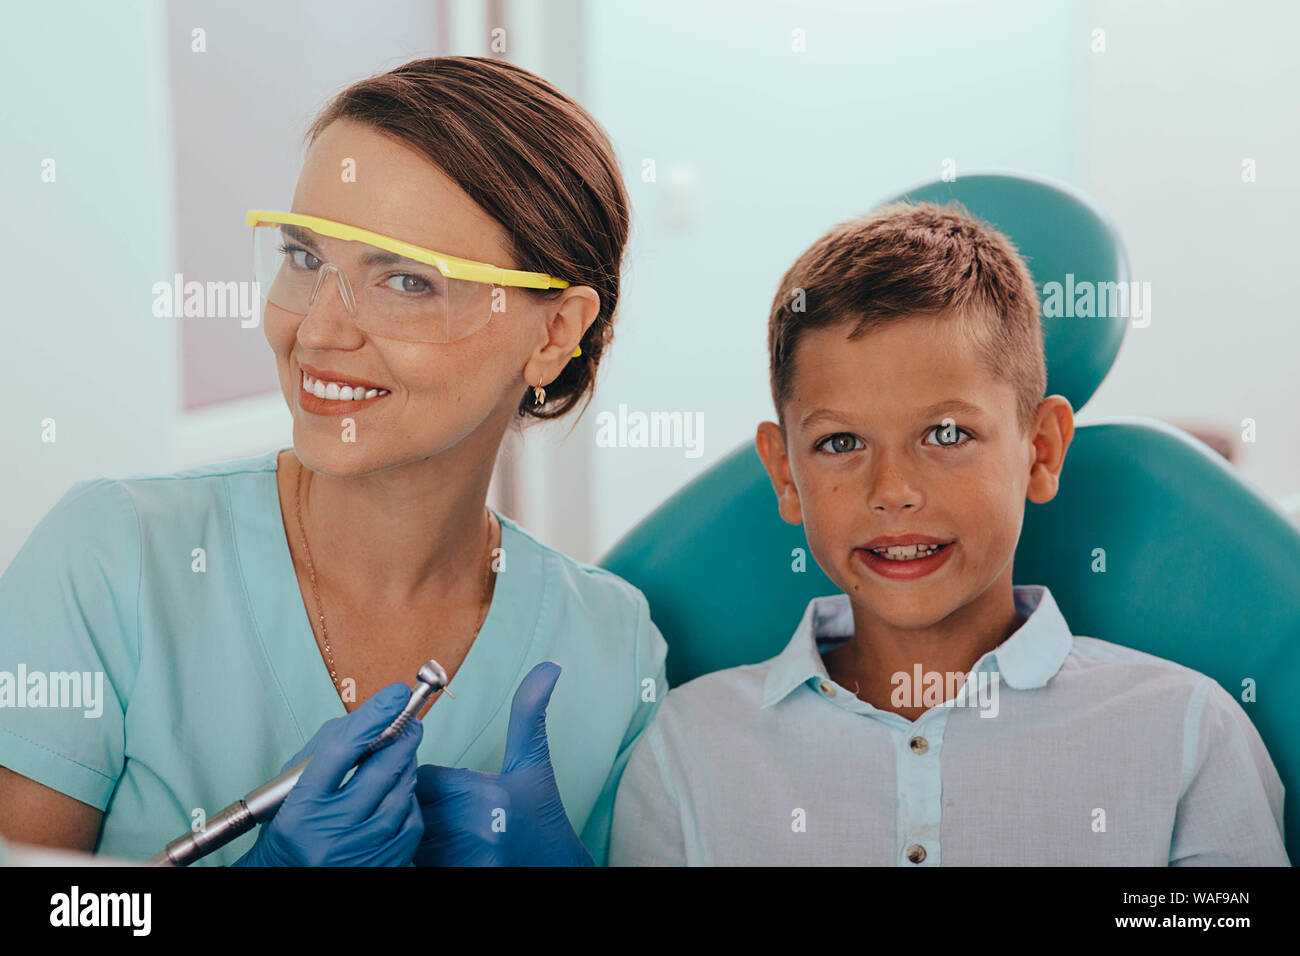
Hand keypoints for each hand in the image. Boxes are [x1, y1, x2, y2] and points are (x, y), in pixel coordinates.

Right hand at [232, 682, 423, 866]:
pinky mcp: (384, 864)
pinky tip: (397, 794)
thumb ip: (325, 750)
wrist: (288, 879)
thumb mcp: (292, 788)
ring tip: (398, 758)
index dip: (373, 717)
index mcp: (301, 809)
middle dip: (402, 737)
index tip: (396, 694)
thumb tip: (369, 716)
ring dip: (406, 767)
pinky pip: (412, 821)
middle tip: (409, 722)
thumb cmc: (291, 829)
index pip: (342, 751)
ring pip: (402, 793)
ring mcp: (360, 852)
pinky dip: (408, 800)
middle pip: (381, 770)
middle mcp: (331, 833)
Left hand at [414, 661, 592, 865]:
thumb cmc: (540, 813)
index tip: (449, 781)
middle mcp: (468, 830)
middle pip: (412, 802)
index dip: (431, 775)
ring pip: (408, 831)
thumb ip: (529, 713)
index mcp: (486, 794)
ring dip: (419, 825)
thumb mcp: (534, 762)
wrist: (551, 867)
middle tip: (445, 803)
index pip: (425, 775)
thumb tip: (550, 665)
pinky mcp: (449, 876)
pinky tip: (447, 845)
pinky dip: (423, 852)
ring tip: (447, 823)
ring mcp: (456, 859)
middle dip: (421, 799)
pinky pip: (414, 859)